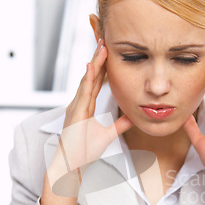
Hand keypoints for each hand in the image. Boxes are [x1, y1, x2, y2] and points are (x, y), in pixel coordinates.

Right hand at [42, 39, 133, 204]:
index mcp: (86, 106)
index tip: (109, 51)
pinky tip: (93, 67)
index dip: (103, 66)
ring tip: (101, 46)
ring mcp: (76, 106)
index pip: (97, 81)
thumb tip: (133, 117)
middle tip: (105, 39)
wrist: (72, 164)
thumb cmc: (83, 151)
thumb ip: (120, 124)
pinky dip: (88, 79)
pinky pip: (83, 93)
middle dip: (98, 58)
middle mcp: (80, 103)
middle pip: (91, 76)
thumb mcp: (108, 135)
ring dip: (95, 62)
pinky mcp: (76, 113)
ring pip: (87, 80)